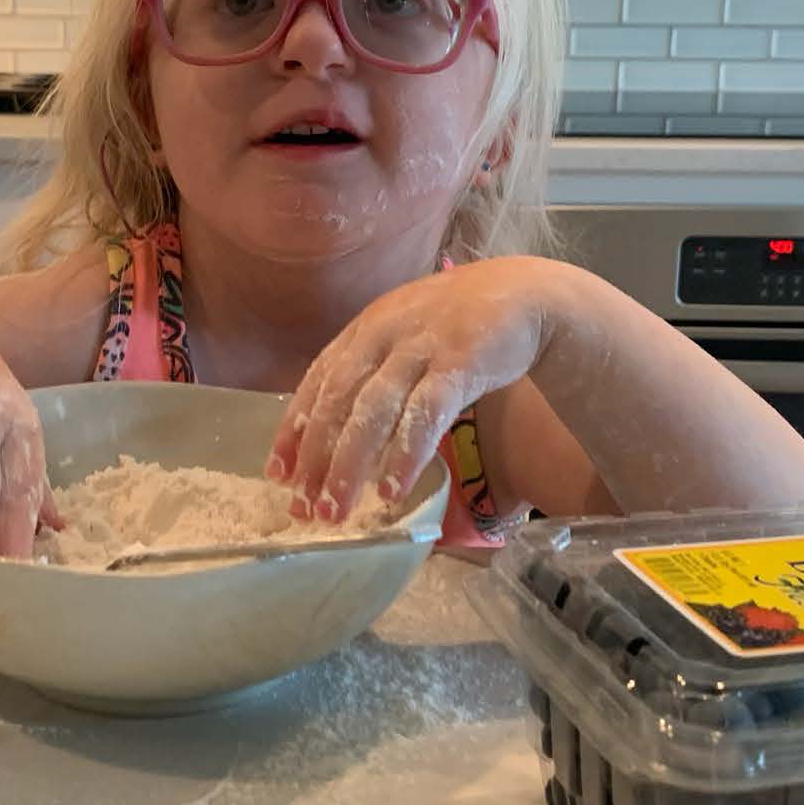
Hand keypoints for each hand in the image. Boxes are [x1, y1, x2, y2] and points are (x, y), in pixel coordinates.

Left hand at [268, 259, 558, 522]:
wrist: (526, 295)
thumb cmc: (459, 324)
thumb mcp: (404, 337)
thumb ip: (373, 372)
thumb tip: (335, 433)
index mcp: (365, 329)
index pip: (318, 382)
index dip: (294, 429)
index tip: (277, 475)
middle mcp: (384, 335)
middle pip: (338, 401)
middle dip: (315, 457)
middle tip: (303, 507)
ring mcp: (421, 347)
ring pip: (373, 410)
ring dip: (350, 463)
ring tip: (336, 509)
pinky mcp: (461, 362)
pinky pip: (427, 413)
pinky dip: (406, 453)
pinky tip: (393, 488)